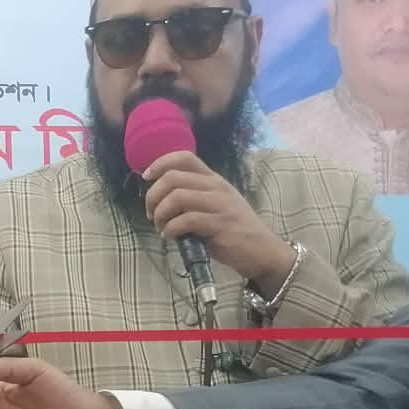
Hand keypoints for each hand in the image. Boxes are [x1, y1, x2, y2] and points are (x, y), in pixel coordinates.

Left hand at [143, 151, 296, 294]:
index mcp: (213, 179)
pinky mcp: (219, 223)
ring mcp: (219, 204)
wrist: (262, 250)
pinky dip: (171, 229)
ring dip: (160, 214)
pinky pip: (185, 220)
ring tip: (161, 227)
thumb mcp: (215, 205)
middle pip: (173, 178)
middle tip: (151, 214)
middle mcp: (216, 187)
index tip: (146, 177)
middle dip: (153, 196)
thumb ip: (193, 198)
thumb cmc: (233, 230)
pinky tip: (171, 237)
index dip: (160, 164)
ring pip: (176, 197)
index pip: (184, 157)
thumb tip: (160, 200)